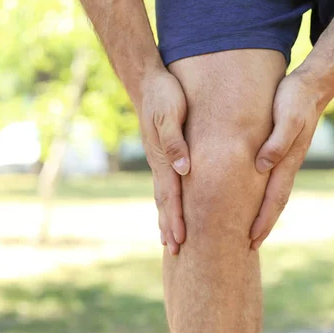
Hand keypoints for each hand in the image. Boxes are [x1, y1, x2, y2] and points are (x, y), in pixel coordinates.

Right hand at [137, 70, 189, 254]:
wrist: (148, 81)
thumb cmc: (164, 95)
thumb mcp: (171, 114)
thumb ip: (176, 142)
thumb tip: (185, 170)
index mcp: (163, 157)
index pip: (171, 195)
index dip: (175, 218)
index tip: (180, 240)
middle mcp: (160, 163)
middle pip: (164, 201)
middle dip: (169, 227)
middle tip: (174, 252)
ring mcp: (159, 160)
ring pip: (163, 195)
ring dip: (165, 218)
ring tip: (168, 239)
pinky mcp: (162, 154)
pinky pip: (165, 184)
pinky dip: (167, 202)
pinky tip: (169, 208)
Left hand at [250, 70, 325, 249]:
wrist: (311, 84)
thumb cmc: (295, 98)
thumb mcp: (286, 117)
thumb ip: (277, 141)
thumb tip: (261, 166)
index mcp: (287, 160)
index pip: (274, 197)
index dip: (263, 220)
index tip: (251, 239)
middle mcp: (287, 164)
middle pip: (275, 202)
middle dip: (263, 225)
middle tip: (250, 246)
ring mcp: (286, 159)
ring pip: (275, 192)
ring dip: (264, 213)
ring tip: (253, 230)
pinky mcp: (282, 150)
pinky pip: (272, 179)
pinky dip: (264, 194)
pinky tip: (256, 197)